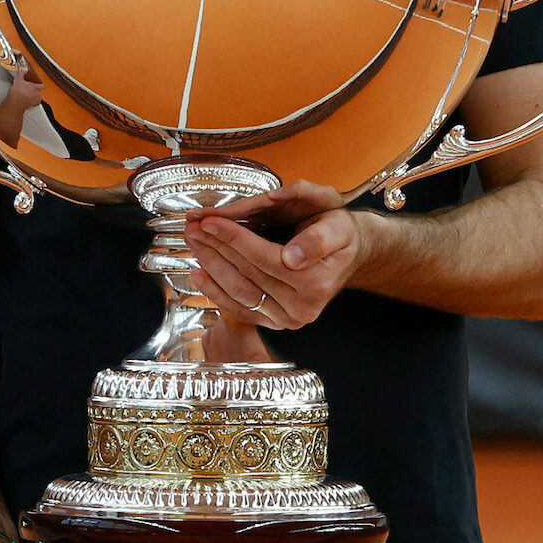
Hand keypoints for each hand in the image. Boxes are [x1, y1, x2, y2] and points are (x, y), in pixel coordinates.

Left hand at [183, 180, 362, 330]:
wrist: (349, 257)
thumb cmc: (340, 237)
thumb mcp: (338, 226)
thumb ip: (318, 239)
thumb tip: (293, 257)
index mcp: (315, 282)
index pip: (263, 257)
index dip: (233, 238)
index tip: (209, 220)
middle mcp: (301, 307)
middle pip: (246, 273)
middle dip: (215, 247)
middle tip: (193, 227)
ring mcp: (286, 319)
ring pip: (238, 291)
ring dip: (210, 265)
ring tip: (194, 242)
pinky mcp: (274, 322)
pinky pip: (239, 309)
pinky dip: (215, 292)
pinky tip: (198, 274)